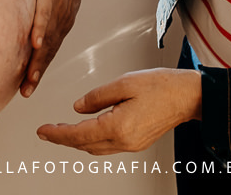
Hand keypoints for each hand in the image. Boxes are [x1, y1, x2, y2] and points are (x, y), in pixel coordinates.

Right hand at [21, 0, 92, 96]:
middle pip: (49, 51)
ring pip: (47, 38)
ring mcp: (58, 7)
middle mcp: (63, 18)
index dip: (41, 67)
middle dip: (37, 73)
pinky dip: (40, 30)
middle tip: (26, 92)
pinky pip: (44, 14)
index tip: (30, 84)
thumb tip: (23, 15)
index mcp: (63, 20)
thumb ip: (38, 8)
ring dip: (38, 60)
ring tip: (29, 79)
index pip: (51, 49)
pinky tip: (33, 45)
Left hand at [37, 68, 201, 153]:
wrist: (189, 96)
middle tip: (47, 130)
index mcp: (118, 127)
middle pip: (85, 145)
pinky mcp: (137, 142)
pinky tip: (88, 129)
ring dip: (78, 140)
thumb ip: (97, 96)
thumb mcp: (124, 83)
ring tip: (63, 130)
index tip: (42, 131)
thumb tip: (78, 107)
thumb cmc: (162, 86)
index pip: (78, 134)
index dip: (57, 133)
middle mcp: (124, 141)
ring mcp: (132, 144)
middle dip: (64, 138)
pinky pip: (108, 145)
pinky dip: (93, 139)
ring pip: (96, 147)